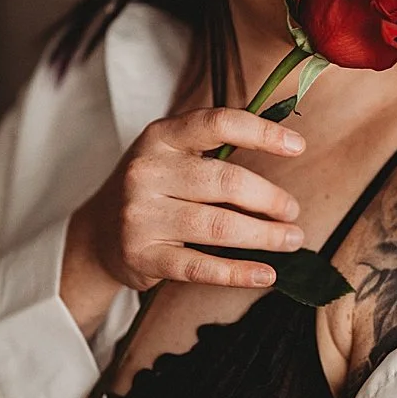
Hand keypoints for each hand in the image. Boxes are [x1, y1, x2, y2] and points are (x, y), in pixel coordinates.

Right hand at [60, 106, 307, 332]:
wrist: (99, 233)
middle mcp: (147, 170)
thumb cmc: (153, 188)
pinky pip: (199, 266)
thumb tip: (285, 150)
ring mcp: (140, 214)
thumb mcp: (173, 156)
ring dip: (264, 235)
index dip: (262, 132)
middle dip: (269, 199)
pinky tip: (265, 274)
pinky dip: (238, 272)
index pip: (218, 123)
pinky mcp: (142, 255)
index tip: (297, 146)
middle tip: (292, 212)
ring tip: (290, 239)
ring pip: (218, 225)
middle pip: (224, 181)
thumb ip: (215, 153)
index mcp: (161, 136)